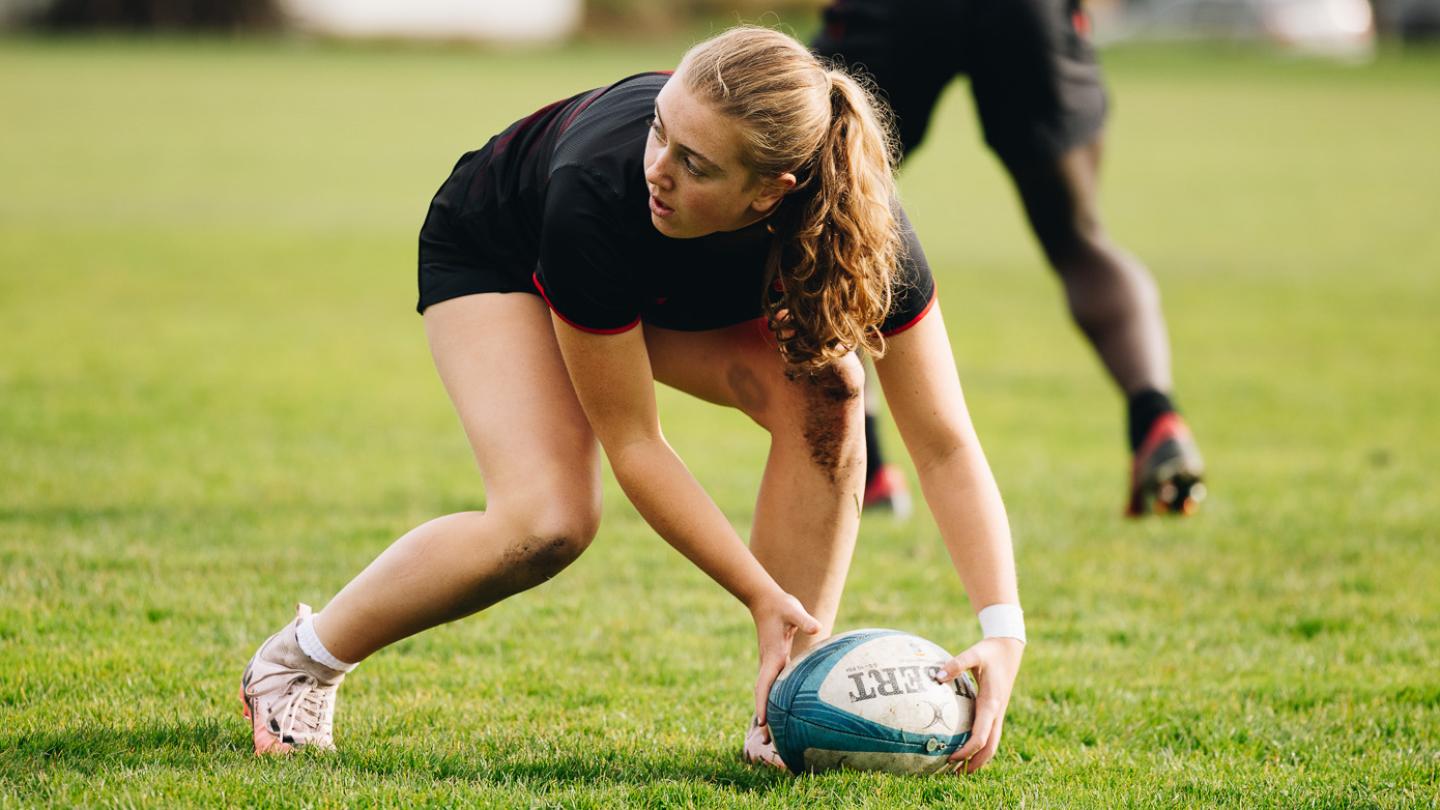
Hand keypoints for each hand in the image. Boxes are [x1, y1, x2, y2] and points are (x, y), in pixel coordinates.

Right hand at [749, 590, 821, 737]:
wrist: (766, 601)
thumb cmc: (781, 606)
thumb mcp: (793, 610)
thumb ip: (804, 620)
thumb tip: (817, 627)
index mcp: (772, 656)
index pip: (765, 684)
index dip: (763, 703)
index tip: (763, 721)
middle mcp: (769, 664)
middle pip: (765, 696)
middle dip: (765, 718)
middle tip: (768, 742)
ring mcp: (771, 665)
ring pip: (768, 694)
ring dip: (769, 714)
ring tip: (772, 738)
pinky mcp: (776, 663)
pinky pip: (775, 687)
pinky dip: (776, 702)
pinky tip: (784, 713)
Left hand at [936, 636, 1023, 772]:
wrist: (1009, 648)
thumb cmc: (990, 651)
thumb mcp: (974, 654)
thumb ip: (956, 664)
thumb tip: (936, 676)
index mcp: (991, 703)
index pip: (981, 736)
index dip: (967, 751)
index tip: (951, 758)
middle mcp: (996, 712)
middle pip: (990, 747)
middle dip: (975, 763)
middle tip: (955, 774)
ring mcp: (998, 712)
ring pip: (992, 743)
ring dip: (979, 758)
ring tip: (960, 769)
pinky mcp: (996, 709)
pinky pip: (990, 733)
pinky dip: (981, 745)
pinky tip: (966, 746)